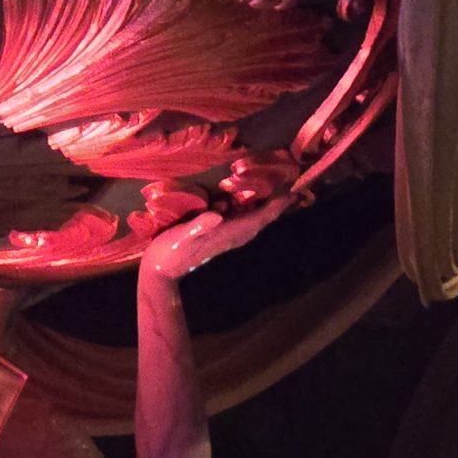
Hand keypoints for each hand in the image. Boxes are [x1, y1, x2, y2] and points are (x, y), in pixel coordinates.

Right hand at [141, 196, 290, 282]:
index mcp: (229, 233)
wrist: (162, 270)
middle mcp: (234, 235)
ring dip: (269, 205)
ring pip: (255, 219)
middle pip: (263, 218)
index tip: (294, 192)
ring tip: (281, 189)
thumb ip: (198, 226)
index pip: (260, 218)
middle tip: (296, 186)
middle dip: (280, 204)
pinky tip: (252, 196)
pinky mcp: (219, 234)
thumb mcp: (180, 236)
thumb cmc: (170, 251)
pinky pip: (243, 219)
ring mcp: (228, 236)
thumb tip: (217, 215)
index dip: (277, 205)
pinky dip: (253, 208)